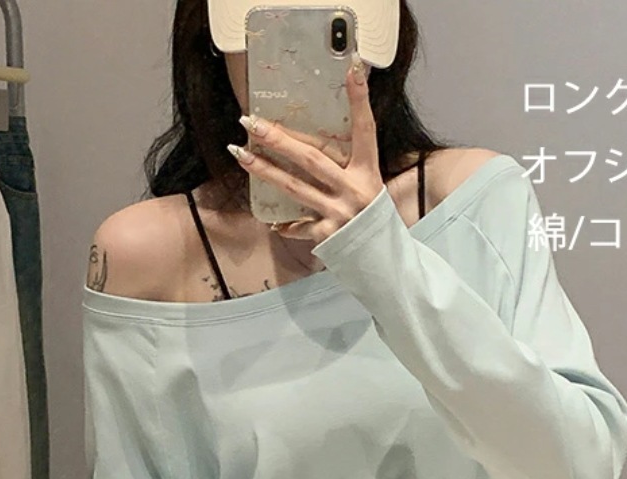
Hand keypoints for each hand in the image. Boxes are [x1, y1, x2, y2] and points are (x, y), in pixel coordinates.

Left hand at [228, 53, 383, 242]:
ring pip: (295, 188)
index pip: (365, 130)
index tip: (353, 69)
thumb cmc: (373, 219)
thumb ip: (349, 167)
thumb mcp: (370, 187)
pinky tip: (271, 223)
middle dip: (279, 139)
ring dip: (265, 171)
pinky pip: (300, 227)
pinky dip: (287, 226)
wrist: (384, 260)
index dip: (360, 100)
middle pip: (311, 159)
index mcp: (368, 173)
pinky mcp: (328, 235)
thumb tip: (318, 142)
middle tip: (252, 123)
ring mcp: (339, 213)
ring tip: (241, 155)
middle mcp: (354, 190)